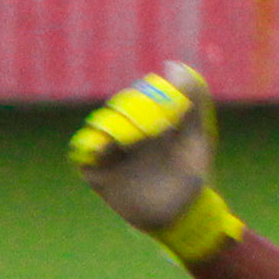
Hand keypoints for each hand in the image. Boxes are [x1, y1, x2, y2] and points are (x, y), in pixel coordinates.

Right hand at [69, 62, 246, 265]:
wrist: (182, 213)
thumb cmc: (191, 172)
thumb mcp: (197, 134)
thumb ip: (193, 99)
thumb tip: (173, 65)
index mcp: (147, 122)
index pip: (135, 97)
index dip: (144, 97)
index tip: (163, 113)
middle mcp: (126, 134)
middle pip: (115, 110)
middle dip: (131, 113)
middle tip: (151, 129)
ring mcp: (110, 153)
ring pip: (97, 127)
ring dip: (112, 126)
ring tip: (133, 139)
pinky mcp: (97, 173)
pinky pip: (81, 154)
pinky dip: (88, 145)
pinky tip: (105, 147)